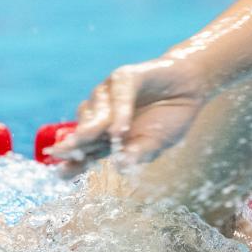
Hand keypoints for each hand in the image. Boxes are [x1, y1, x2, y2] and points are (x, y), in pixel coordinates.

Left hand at [46, 57, 208, 173]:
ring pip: (96, 110)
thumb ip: (137, 154)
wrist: (191, 89)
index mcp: (105, 135)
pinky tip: (119, 128)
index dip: (73, 161)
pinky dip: (119, 110)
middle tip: (63, 152)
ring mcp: (111, 94)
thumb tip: (120, 167)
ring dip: (92, 126)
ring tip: (87, 139)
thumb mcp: (155, 144)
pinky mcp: (125, 77)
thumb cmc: (170, 119)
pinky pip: (119, 93)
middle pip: (83, 130)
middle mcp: (103, 113)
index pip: (85, 150)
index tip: (60, 174)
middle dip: (73, 143)